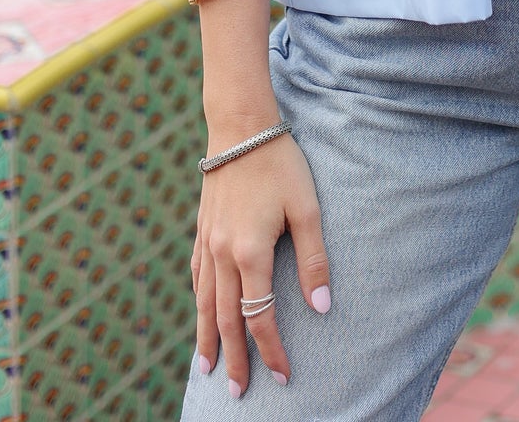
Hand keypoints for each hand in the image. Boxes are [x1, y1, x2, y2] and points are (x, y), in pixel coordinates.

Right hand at [191, 130, 330, 396]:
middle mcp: (223, 255)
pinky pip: (196, 276)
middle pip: (226, 319)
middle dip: (233, 358)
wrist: (240, 126)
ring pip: (204, 302)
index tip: (282, 376)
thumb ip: (314, 259)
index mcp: (250, 253)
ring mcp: (207, 242)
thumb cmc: (280, 163)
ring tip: (206, 368)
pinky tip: (200, 311)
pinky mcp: (201, 228)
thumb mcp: (307, 208)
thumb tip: (321, 307)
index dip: (271, 349)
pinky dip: (198, 301)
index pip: (260, 316)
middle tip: (236, 392)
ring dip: (207, 338)